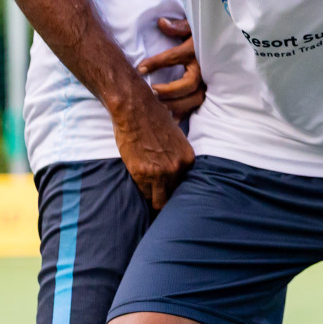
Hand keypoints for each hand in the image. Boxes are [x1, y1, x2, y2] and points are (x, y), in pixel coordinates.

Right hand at [109, 71, 194, 209]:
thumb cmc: (151, 120)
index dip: (177, 195)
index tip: (172, 203)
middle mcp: (178, 167)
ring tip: (150, 215)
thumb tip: (173, 174)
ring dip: (154, 205)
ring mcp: (161, 172)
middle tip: (162, 215)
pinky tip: (138, 196)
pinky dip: (141, 196)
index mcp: (188, 159)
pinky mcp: (143, 173)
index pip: (186, 187)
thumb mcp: (173, 140)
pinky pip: (144, 195)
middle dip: (168, 205)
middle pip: (175, 197)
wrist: (134, 108)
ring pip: (160, 202)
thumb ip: (176, 158)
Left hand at [136, 17, 204, 120]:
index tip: (140, 68)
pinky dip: (184, 114)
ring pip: (194, 99)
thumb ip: (178, 26)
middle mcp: (205, 68)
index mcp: (197, 50)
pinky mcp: (208, 92)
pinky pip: (196, 106)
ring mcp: (209, 82)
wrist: (221, 42)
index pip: (175, 57)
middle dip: (168, 91)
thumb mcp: (192, 26)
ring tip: (158, 106)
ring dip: (175, 105)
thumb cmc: (203, 34)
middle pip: (188, 85)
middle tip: (151, 91)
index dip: (157, 62)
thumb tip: (161, 23)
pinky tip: (169, 119)